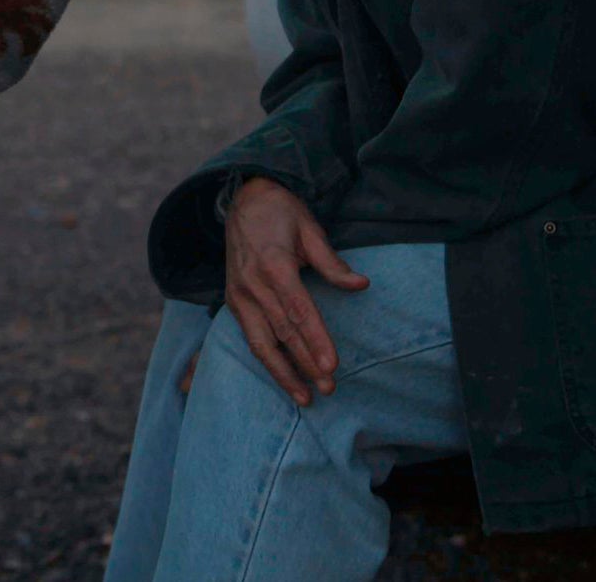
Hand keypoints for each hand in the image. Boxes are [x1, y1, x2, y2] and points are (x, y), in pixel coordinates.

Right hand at [224, 177, 368, 405]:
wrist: (243, 199)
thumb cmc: (281, 212)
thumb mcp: (309, 228)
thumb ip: (332, 262)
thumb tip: (361, 284)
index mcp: (274, 265)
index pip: (299, 311)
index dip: (316, 340)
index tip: (332, 366)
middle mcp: (252, 284)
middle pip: (282, 333)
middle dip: (306, 364)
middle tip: (328, 389)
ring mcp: (239, 295)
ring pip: (260, 343)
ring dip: (282, 372)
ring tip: (304, 397)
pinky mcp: (234, 300)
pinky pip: (251, 337)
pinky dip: (267, 360)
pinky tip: (283, 377)